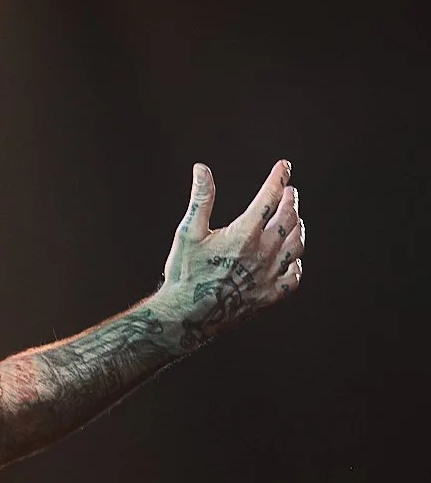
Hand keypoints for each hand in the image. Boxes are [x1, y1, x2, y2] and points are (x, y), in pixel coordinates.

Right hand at [154, 159, 305, 348]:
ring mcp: (269, 275)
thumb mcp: (187, 233)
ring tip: (294, 219)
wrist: (185, 316)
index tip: (285, 166)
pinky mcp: (270, 295)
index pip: (270, 197)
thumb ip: (200, 199)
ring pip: (297, 244)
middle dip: (290, 200)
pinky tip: (290, 257)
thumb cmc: (183, 273)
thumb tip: (202, 168)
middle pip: (289, 218)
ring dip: (298, 226)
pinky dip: (296, 262)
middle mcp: (262, 253)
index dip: (278, 178)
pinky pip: (294, 275)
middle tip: (289, 192)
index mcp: (243, 234)